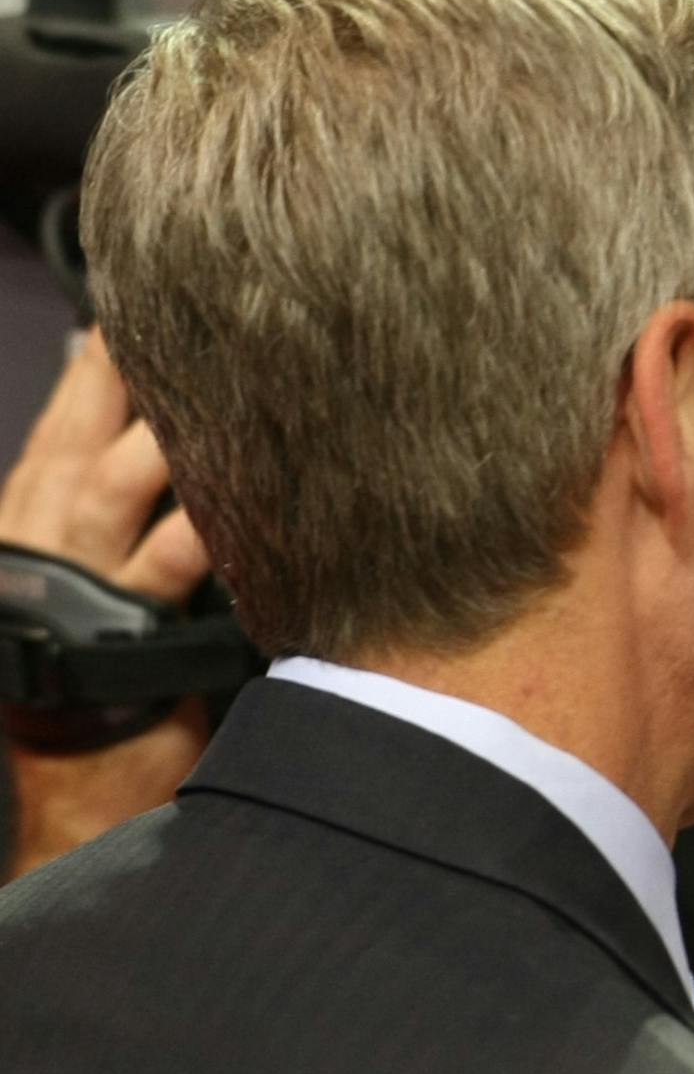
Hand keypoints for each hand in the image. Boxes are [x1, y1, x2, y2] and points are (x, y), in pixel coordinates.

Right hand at [1, 331, 214, 880]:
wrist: (80, 785)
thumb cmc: (96, 667)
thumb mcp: (92, 563)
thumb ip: (111, 485)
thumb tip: (142, 395)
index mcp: (35, 502)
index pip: (77, 402)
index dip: (123, 348)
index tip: (175, 288)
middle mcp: (49, 526)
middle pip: (107, 421)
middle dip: (162, 367)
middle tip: (236, 309)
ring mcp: (85, 574)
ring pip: (140, 472)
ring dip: (200, 425)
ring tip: (266, 372)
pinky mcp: (128, 627)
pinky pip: (184, 553)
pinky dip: (227, 518)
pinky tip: (278, 486)